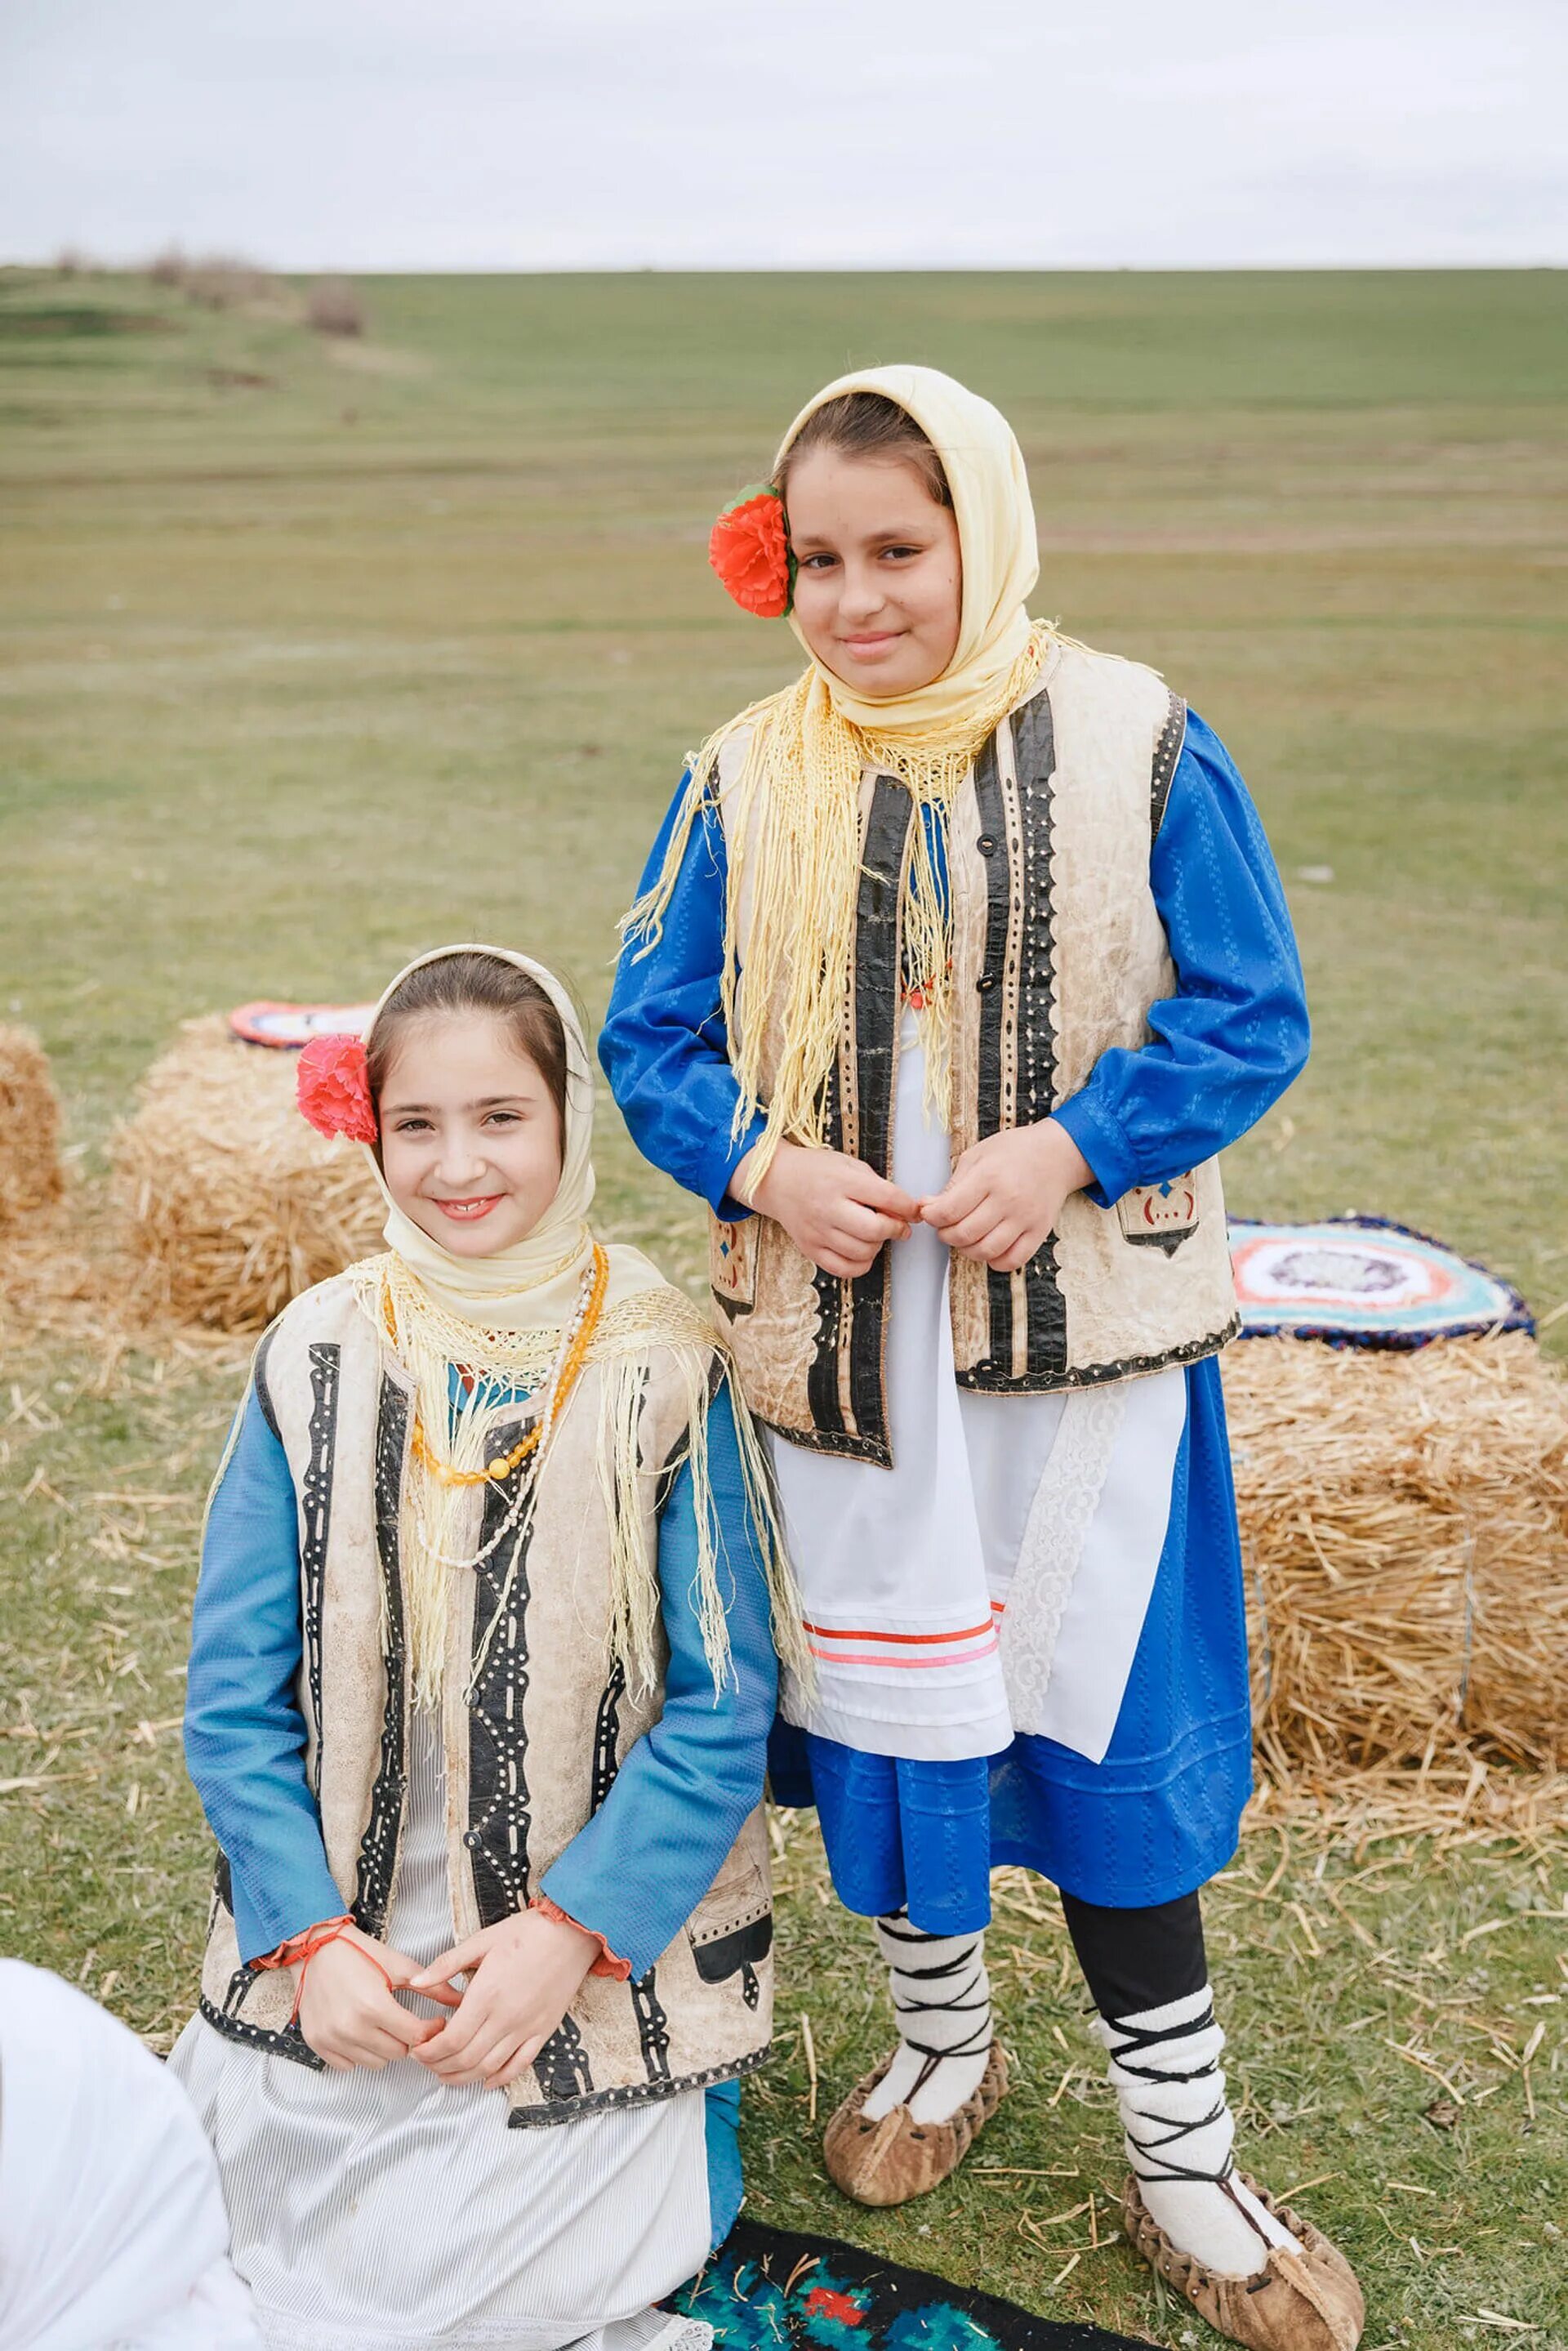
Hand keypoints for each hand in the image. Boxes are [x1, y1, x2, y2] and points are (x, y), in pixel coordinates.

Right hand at [297, 1926, 454, 2071]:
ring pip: (374, 2063)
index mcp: (374, 2006)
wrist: (317, 1948)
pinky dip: (358, 2053)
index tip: (433, 2022)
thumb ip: (432, 1987)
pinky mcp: (316, 2043)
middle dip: (407, 2038)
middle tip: (403, 2020)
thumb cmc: (359, 1953)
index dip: (430, 2030)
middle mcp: (351, 2026)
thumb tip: (461, 2000)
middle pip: (397, 2053)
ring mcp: (331, 2038)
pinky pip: (347, 2065)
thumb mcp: (399, 1966)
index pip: (415, 2037)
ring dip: (383, 2048)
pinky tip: (359, 2031)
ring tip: (380, 2024)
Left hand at [409, 1909, 599, 2089]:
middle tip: (427, 2063)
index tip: (418, 2050)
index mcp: (487, 1994)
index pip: (451, 2040)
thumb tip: (416, 1981)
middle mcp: (506, 2017)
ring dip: (464, 2077)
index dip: (430, 2052)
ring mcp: (527, 2027)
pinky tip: (486, 2080)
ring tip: (447, 2074)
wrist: (573, 1931)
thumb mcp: (482, 1940)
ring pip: (489, 2068)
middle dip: (440, 2067)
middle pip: (466, 2059)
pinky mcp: (544, 2031)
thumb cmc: (528, 1931)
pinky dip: (500, 2078)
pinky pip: (520, 2065)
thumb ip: (447, 1964)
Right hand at [732, 1139, 918, 1280]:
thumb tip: (903, 1211)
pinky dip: (860, 1264)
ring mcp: (817, 1231)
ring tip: (875, 1235)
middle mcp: (827, 1207)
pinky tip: (862, 1251)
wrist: (776, 1181)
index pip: (887, 1197)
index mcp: (841, 1180)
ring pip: (862, 1252)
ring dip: (878, 1246)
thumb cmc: (816, 1170)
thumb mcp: (848, 1164)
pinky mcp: (809, 1248)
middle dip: (895, 1229)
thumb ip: (876, 1185)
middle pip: (875, 1229)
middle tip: (899, 1226)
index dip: (908, 1207)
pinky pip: (843, 1269)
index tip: (914, 1211)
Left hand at [921, 1121, 1092, 1272]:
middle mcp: (1008, 1199)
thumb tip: (929, 1207)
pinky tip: (988, 1248)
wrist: (1056, 1154)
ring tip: (965, 1237)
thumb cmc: (1016, 1151)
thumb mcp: (978, 1155)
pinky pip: (1013, 1260)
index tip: (929, 1214)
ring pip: (986, 1251)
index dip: (931, 1217)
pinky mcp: (1039, 1231)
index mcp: (989, 1176)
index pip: (949, 1210)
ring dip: (966, 1250)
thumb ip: (953, 1184)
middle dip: (945, 1234)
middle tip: (945, 1226)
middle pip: (964, 1234)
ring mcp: (1025, 1218)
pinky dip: (995, 1261)